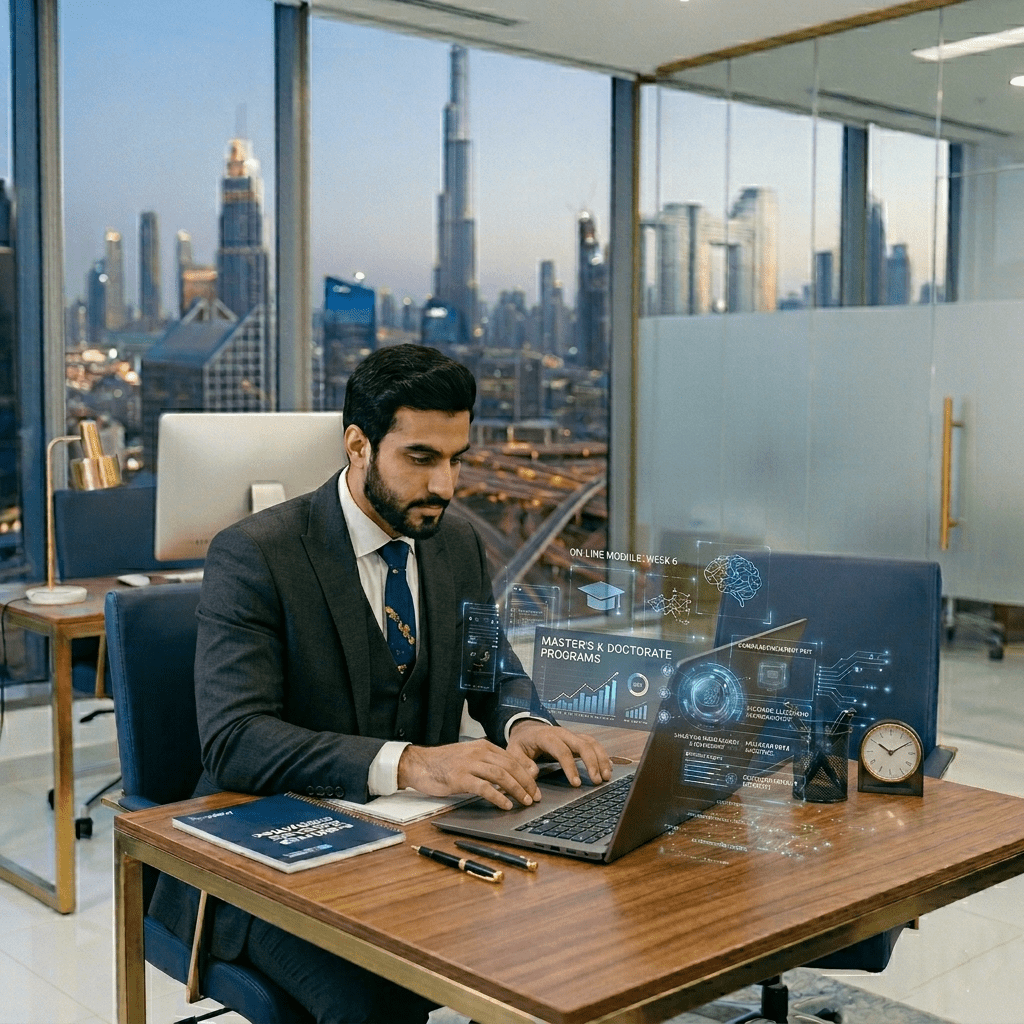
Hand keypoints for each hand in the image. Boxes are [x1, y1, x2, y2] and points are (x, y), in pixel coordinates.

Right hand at [397, 739, 541, 810]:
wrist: (420, 764)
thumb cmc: (444, 763)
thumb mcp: (469, 757)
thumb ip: (487, 763)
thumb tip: (508, 777)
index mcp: (483, 746)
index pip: (512, 759)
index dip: (526, 774)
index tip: (534, 787)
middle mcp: (479, 752)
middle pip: (510, 766)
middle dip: (526, 783)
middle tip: (534, 797)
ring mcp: (469, 764)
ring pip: (501, 775)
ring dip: (516, 790)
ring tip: (524, 801)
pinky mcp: (460, 778)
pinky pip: (484, 787)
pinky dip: (498, 797)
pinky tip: (505, 805)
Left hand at [507, 720, 612, 789]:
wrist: (527, 729)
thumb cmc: (522, 743)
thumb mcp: (513, 751)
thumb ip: (521, 763)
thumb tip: (534, 773)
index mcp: (546, 736)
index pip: (562, 751)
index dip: (570, 767)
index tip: (576, 784)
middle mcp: (562, 733)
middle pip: (582, 744)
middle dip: (592, 762)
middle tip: (597, 781)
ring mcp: (571, 735)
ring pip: (591, 742)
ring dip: (601, 759)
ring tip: (606, 777)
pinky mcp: (577, 739)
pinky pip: (593, 744)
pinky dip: (602, 754)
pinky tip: (608, 767)